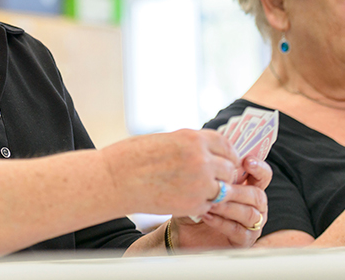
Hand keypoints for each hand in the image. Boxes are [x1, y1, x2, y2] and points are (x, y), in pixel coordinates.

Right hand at [101, 129, 238, 217]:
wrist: (115, 179)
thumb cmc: (133, 157)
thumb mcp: (167, 140)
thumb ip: (190, 146)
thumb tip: (206, 152)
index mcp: (194, 139)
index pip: (226, 145)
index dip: (228, 155)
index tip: (225, 161)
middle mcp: (202, 160)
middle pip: (229, 168)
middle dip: (222, 174)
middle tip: (210, 179)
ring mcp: (199, 184)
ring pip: (223, 189)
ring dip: (214, 191)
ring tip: (197, 191)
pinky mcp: (192, 205)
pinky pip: (209, 206)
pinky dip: (202, 205)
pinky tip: (186, 201)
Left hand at [173, 158, 272, 249]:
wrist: (184, 230)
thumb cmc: (196, 203)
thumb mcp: (204, 184)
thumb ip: (214, 173)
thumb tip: (215, 157)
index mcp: (249, 188)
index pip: (263, 175)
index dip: (258, 167)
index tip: (246, 161)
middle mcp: (255, 206)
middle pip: (257, 195)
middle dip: (238, 191)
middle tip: (221, 186)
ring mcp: (252, 224)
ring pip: (249, 214)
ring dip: (228, 207)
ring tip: (210, 202)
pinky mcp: (244, 241)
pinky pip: (239, 231)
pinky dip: (222, 222)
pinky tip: (207, 215)